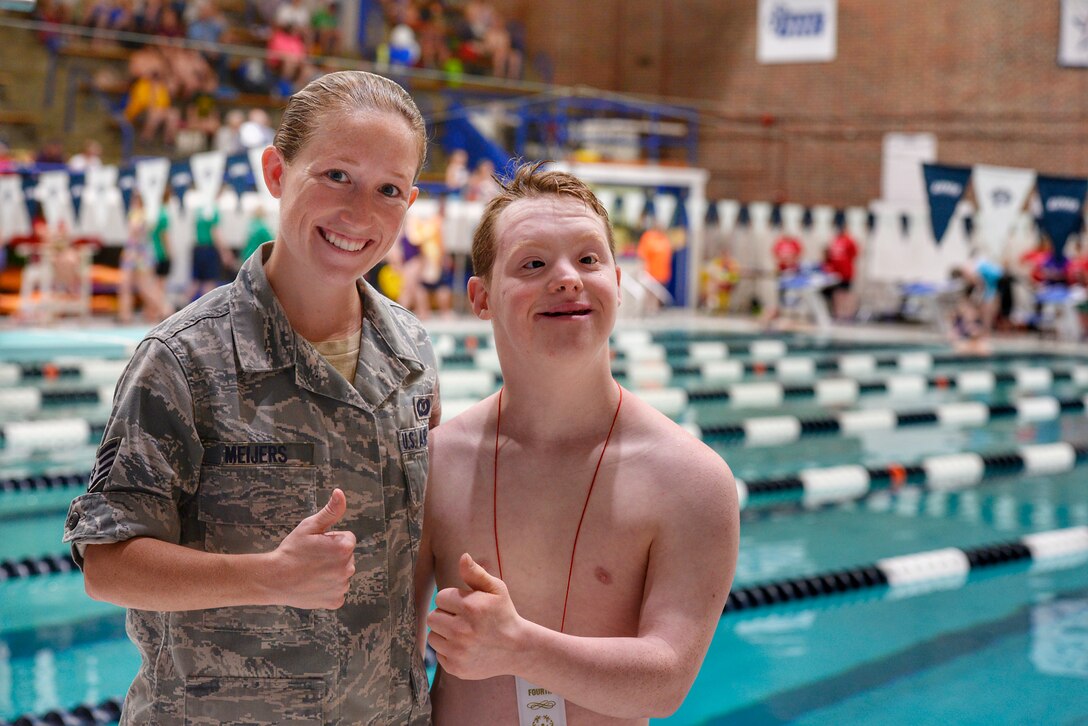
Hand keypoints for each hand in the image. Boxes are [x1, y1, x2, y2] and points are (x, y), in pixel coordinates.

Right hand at [268, 488, 356, 608]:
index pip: (347, 538)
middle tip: (311, 558)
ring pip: (341, 574)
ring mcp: (342, 587)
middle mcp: (348, 568)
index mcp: (345, 548)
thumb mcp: (309, 526)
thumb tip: (340, 492)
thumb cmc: (291, 551)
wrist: (273, 579)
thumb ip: (331, 510)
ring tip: (310, 572)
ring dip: (331, 572)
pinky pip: (337, 591)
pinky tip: (313, 585)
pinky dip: (327, 589)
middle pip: (346, 556)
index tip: (316, 545)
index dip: (330, 539)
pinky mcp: (336, 601)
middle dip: (333, 555)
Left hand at [426, 553, 522, 679]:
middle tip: (462, 620)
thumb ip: (476, 573)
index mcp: (470, 607)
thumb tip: (463, 556)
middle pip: (433, 617)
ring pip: (433, 636)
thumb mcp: (496, 590)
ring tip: (463, 634)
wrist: (517, 648)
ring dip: (444, 633)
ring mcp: (458, 651)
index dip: (452, 600)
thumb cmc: (504, 615)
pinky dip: (448, 650)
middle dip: (445, 616)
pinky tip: (465, 647)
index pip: (440, 598)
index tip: (465, 606)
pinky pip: (439, 654)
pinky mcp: (456, 667)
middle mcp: (462, 630)